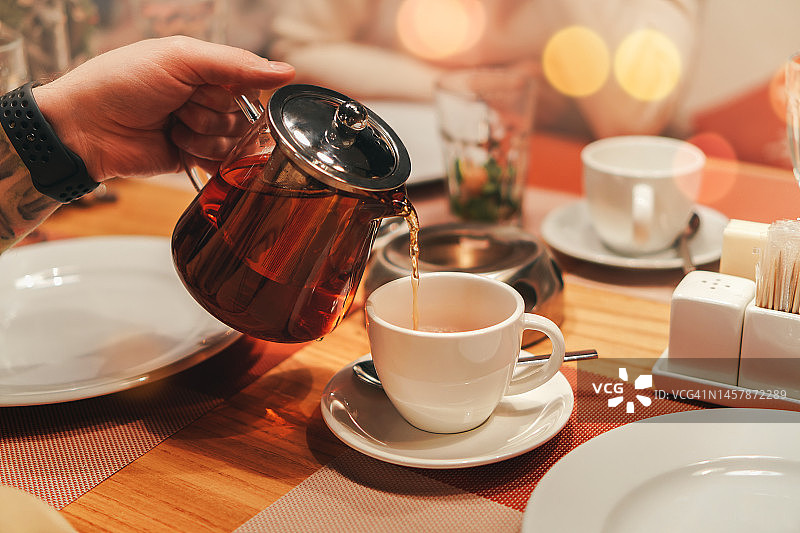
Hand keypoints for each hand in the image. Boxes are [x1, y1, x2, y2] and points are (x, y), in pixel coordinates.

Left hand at [32, 36, 294, 181]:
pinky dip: (204, 156)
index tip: (208, 87)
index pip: (251, 81)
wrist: (85, 127)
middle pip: (245, 114)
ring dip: (202, 135)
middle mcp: (208, 99)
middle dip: (212, 112)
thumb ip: (236, 65)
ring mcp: (203, 130)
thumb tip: (287, 71)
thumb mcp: (180, 59)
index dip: (237, 88)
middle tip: (178, 106)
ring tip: (171, 126)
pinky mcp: (195, 158)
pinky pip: (223, 163)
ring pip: (234, 140)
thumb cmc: (121, 82)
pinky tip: (180, 147)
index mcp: (207, 69)